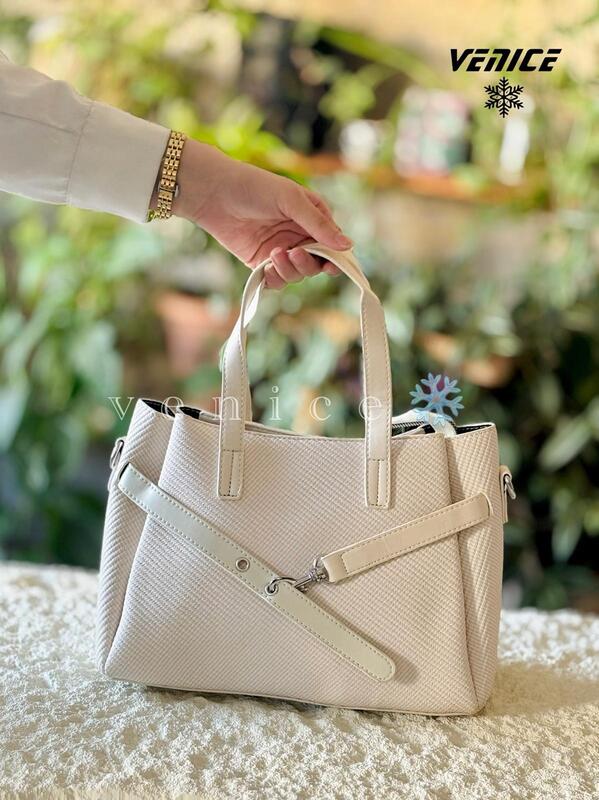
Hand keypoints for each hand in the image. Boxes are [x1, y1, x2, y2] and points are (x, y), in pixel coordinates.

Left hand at [170, 140, 351, 287]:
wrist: (215, 193)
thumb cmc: (255, 187)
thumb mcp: (292, 200)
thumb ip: (319, 225)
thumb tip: (348, 246)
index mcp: (312, 218)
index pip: (334, 244)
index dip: (336, 258)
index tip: (333, 266)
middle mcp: (299, 236)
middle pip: (317, 263)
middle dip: (309, 263)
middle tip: (295, 252)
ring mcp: (281, 251)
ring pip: (298, 274)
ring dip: (290, 269)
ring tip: (275, 254)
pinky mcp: (262, 263)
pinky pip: (277, 280)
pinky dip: (275, 278)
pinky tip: (267, 266)